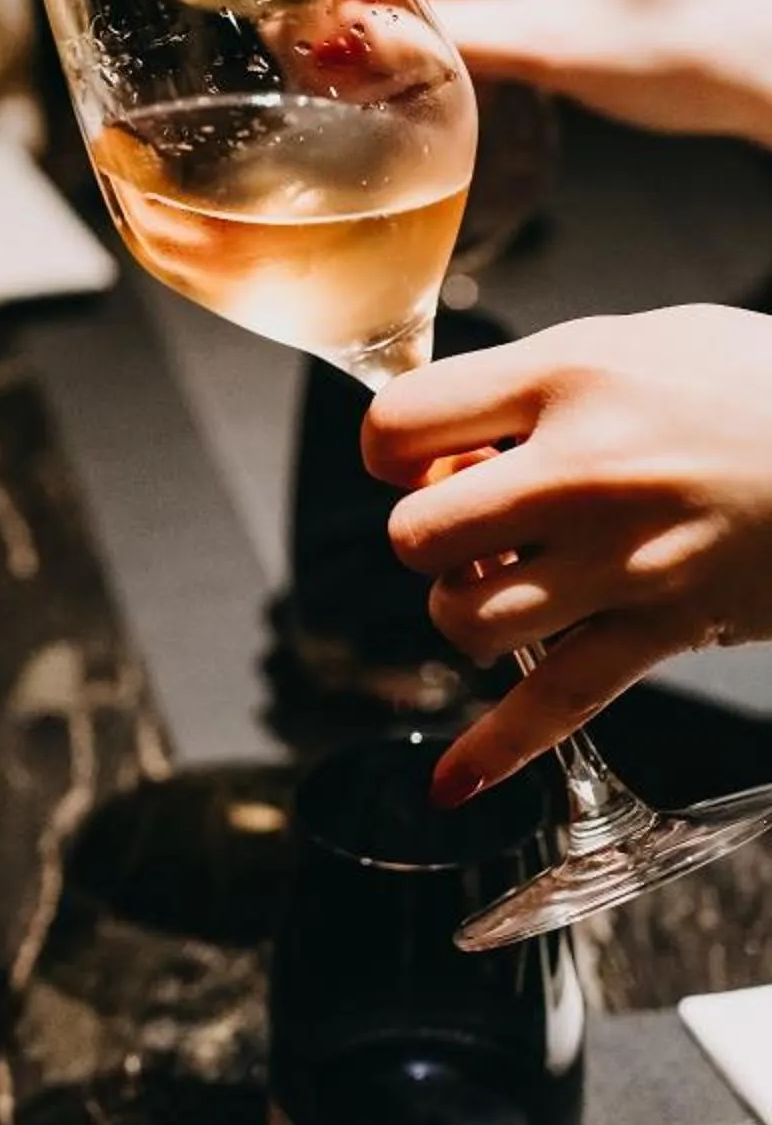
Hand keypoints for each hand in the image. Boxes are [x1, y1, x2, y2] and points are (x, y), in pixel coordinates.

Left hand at [365, 307, 771, 798]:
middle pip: (416, 533)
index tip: (420, 457)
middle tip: (476, 522)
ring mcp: (625, 559)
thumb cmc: (759, 384)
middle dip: (427, 535)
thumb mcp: (640, 339)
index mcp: (568, 378)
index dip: (390, 450)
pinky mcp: (666, 628)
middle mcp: (584, 471)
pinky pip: (556, 702)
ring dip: (464, 609)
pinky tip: (451, 784)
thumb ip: (538, 379)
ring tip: (508, 582)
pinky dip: (495, 750)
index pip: (399, 426)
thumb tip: (450, 431)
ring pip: (466, 618)